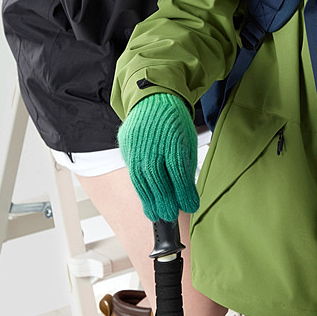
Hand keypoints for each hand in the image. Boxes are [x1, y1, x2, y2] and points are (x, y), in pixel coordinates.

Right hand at [118, 93, 199, 223]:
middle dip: (164, 201)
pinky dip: (140, 189)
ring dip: (149, 200)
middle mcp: (152, 146)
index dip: (184, 193)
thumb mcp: (187, 142)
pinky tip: (146, 199)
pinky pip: (133, 174)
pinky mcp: (127, 148)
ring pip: (142, 180)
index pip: (178, 173)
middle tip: (168, 216)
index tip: (189, 207)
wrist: (153, 98)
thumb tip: (187, 195)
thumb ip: (185, 168)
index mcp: (173, 142)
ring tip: (156, 215)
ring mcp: (136, 147)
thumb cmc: (174, 122)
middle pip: (157, 180)